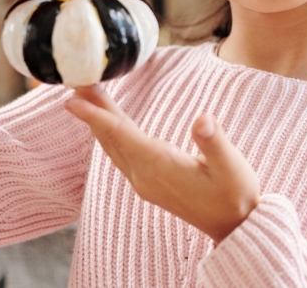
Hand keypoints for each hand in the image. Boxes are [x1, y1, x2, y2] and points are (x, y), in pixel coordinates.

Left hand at [64, 85, 260, 243]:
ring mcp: (144, 180)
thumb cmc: (234, 194)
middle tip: (75, 81)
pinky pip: (121, 152)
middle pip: (111, 137)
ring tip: (87, 93)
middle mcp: (144, 175)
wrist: (233, 226)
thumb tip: (203, 118)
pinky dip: (110, 132)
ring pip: (113, 145)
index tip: (71, 100)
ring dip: (98, 119)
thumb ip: (214, 142)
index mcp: (159, 166)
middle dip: (92, 109)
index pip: (122, 136)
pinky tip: (109, 121)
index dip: (97, 116)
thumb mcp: (231, 166)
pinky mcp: (149, 182)